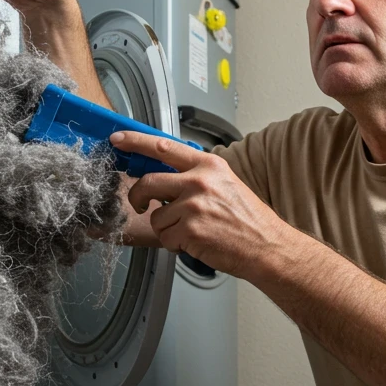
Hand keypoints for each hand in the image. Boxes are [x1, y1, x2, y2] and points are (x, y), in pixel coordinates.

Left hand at [113, 131, 289, 278]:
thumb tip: (163, 178)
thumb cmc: (248, 219)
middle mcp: (199, 180)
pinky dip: (175, 244)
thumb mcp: (225, 184)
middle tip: (142, 205)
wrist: (267, 246)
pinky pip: (165, 237)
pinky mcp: (189, 229)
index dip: (135, 141)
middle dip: (138, 197)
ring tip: (190, 231)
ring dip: (166, 228)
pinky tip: (196, 242)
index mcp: (208, 165)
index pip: (162, 146)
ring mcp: (193, 205)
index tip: (118, 140)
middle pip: (148, 182)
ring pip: (155, 216)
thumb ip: (194, 176)